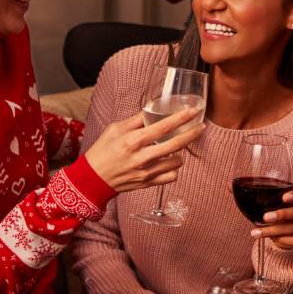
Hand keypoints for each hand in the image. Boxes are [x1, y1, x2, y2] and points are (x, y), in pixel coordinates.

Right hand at [85, 107, 202, 192]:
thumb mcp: (115, 129)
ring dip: (179, 152)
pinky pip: (171, 177)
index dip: (181, 118)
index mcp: (133, 140)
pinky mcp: (147, 183)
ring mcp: (146, 172)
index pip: (163, 127)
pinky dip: (173, 169)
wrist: (92, 178)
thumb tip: (152, 109)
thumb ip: (136, 120)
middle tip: (200, 127)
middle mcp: (142, 157)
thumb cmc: (102, 151)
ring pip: (177, 161)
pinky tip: (168, 162)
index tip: (192, 112)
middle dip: (192, 134)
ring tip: (175, 146)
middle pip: (176, 144)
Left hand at [251, 188, 292, 248]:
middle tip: (265, 217)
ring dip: (274, 231)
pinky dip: (283, 240)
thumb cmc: (282, 216)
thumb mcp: (279, 207)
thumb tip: (251, 204)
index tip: (284, 197)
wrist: (292, 233)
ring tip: (257, 233)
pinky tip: (272, 239)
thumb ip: (272, 204)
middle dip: (282, 215)